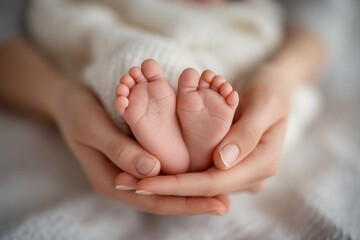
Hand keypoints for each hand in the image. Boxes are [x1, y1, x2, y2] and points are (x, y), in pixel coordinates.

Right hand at [54, 81, 227, 214]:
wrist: (68, 101)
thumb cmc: (77, 112)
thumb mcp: (92, 127)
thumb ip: (119, 149)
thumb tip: (152, 171)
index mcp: (112, 182)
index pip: (154, 200)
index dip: (185, 203)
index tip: (215, 202)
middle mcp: (126, 181)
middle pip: (166, 197)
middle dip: (196, 201)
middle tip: (226, 203)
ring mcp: (133, 170)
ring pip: (167, 184)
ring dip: (193, 187)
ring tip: (222, 188)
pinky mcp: (139, 156)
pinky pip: (165, 166)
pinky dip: (184, 167)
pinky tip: (204, 164)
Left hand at [134, 65, 291, 195]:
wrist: (277, 86)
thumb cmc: (272, 89)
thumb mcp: (265, 103)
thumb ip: (246, 133)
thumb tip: (222, 162)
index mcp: (262, 164)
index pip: (214, 182)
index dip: (178, 184)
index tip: (144, 182)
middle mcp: (250, 176)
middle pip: (201, 189)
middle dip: (164, 188)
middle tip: (126, 183)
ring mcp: (239, 171)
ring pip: (197, 183)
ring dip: (165, 183)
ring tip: (129, 179)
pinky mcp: (229, 164)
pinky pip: (199, 171)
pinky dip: (175, 171)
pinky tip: (149, 169)